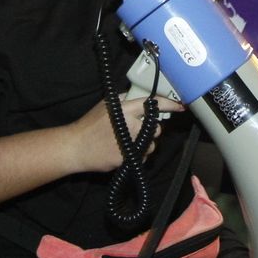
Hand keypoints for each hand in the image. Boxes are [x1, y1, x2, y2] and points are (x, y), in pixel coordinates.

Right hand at [67, 95, 184, 174]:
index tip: (180, 106)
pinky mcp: (130, 159)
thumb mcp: (105, 105)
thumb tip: (139, 97)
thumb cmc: (89, 125)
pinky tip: (124, 152)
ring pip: (151, 145)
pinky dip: (137, 155)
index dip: (169, 104)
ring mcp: (131, 144)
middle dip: (150, 129)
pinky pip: (143, 157)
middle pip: (156, 128)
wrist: (76, 148)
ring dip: (144, 143)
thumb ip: (124, 100)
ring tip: (128, 142)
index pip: (152, 104)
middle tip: (137, 129)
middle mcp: (132, 126)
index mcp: (126, 110)